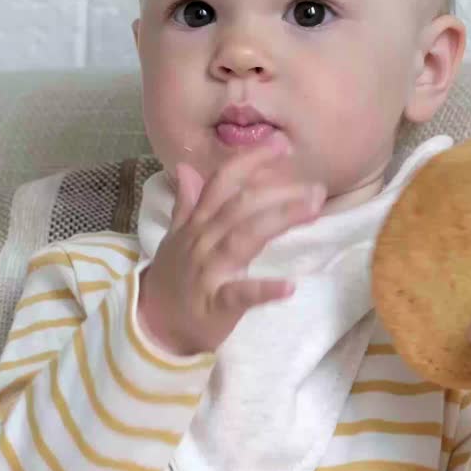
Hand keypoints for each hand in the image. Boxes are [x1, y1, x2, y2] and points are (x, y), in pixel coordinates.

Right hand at [138, 140, 326, 355]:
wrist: (153, 326)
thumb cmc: (172, 279)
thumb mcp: (176, 238)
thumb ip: (186, 202)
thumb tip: (185, 167)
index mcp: (197, 224)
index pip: (222, 183)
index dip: (249, 161)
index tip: (281, 144)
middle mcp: (202, 240)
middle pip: (240, 206)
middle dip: (277, 191)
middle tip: (317, 187)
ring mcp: (207, 271)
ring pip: (242, 238)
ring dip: (278, 220)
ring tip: (313, 210)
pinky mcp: (215, 304)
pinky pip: (239, 294)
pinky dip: (263, 290)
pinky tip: (290, 286)